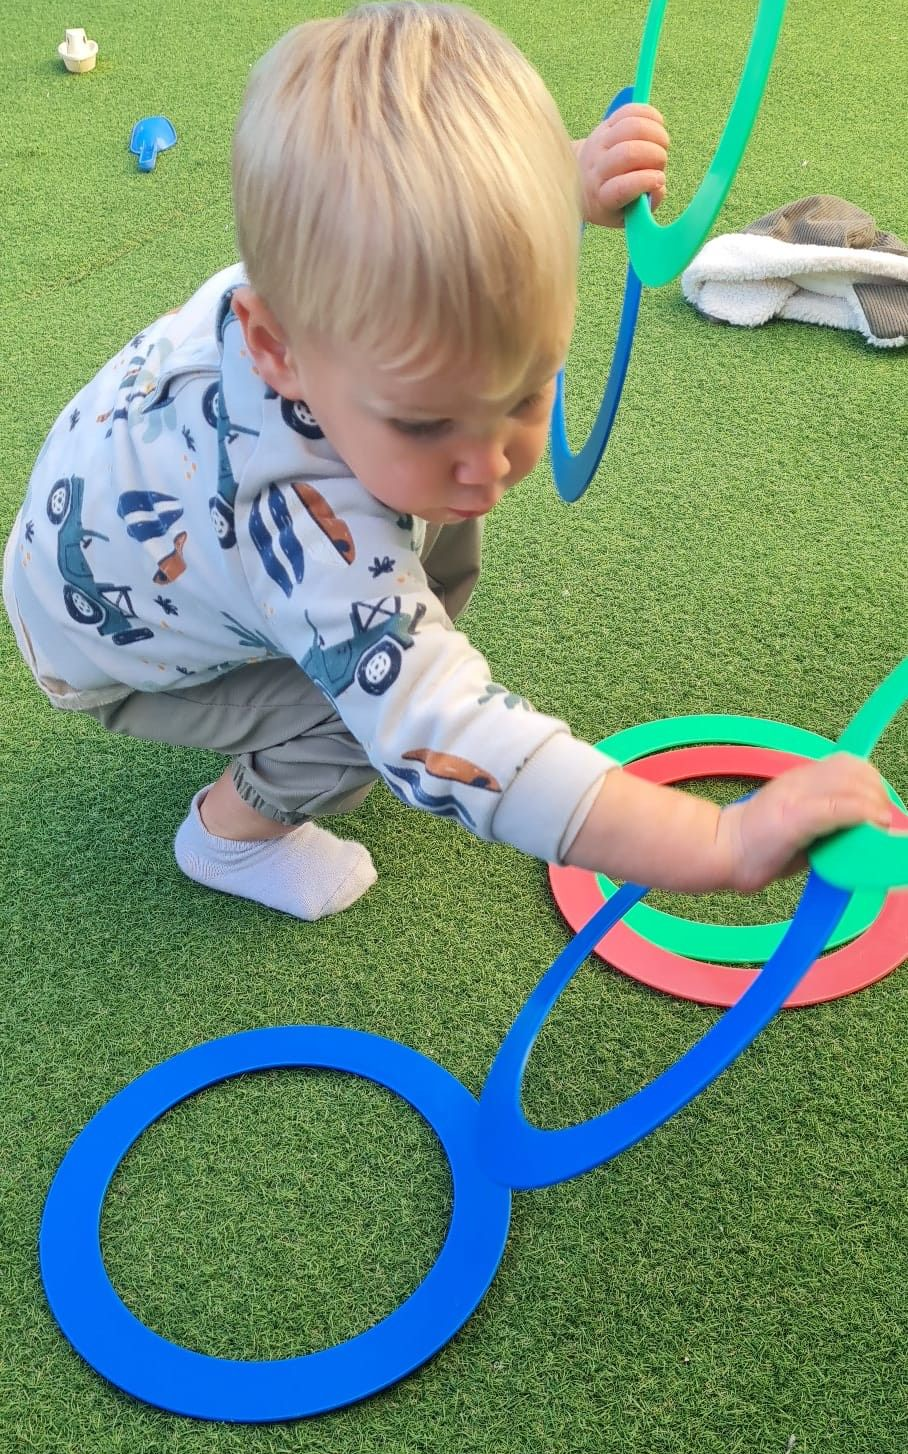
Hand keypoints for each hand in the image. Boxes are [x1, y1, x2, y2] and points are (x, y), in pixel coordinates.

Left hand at [574, 103, 668, 227]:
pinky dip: (649, 114)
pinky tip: (657, 125)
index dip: (644, 181)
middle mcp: (598, 168)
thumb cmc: (610, 201)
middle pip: (629, 153)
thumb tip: (659, 185)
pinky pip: (629, 110)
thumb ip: (645, 206)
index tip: (659, 180)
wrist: (580, 181)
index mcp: (602, 196)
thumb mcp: (625, 215)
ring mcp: (599, 143)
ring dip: (656, 133)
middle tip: (661, 161)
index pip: (621, 187)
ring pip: (631, 127)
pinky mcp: (604, 125)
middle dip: (655, 155)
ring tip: (662, 143)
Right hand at [717, 752, 891, 892]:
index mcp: (797, 780)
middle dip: (876, 791)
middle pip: (853, 769)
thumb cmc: (757, 846)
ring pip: (850, 784)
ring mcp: (796, 798)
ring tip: (878, 823)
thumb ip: (823, 819)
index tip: (876, 805)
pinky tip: (871, 822)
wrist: (720, 852)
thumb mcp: (794, 822)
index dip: (869, 778)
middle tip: (880, 818)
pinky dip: (861, 813)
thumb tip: (860, 829)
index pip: (844, 762)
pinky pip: (837, 807)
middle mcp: (798, 782)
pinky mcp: (795, 818)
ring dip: (873, 802)